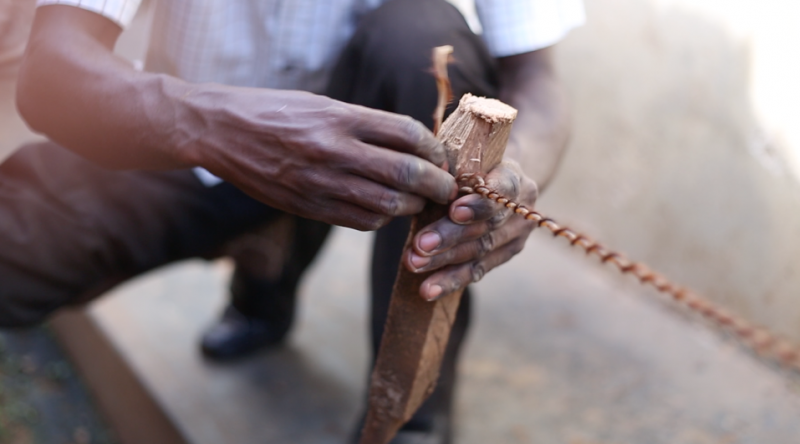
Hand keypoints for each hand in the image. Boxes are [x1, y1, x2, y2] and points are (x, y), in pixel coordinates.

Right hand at [191, 89, 456, 230]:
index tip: (442, 158)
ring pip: (388, 205)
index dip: (435, 149)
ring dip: (412, 207)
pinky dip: (382, 218)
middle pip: (407, 174)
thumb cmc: (277, 112)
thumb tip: (413, 146)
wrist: (221, 132)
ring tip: (418, 202)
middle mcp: (335, 150)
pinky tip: (384, 210)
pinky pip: (361, 220)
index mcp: (342, 117)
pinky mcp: (309, 206)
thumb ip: (367, 125)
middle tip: (448, 190)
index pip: (409, 134)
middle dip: (438, 186)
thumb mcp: (325, 105)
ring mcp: (321, 182)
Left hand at [402, 160, 538, 299]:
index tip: (453, 211)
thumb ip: (451, 175)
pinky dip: (451, 281)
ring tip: (415, 265)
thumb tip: (419, 186)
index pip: (501, 191)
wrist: (498, 183)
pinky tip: (428, 290)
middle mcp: (520, 208)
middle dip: (450, 237)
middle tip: (419, 245)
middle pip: (486, 226)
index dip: (478, 204)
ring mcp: (516, 235)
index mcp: (513, 176)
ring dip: (444, 262)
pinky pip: (477, 271)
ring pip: (479, 251)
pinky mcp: (506, 255)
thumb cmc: (472, 169)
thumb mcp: (466, 163)